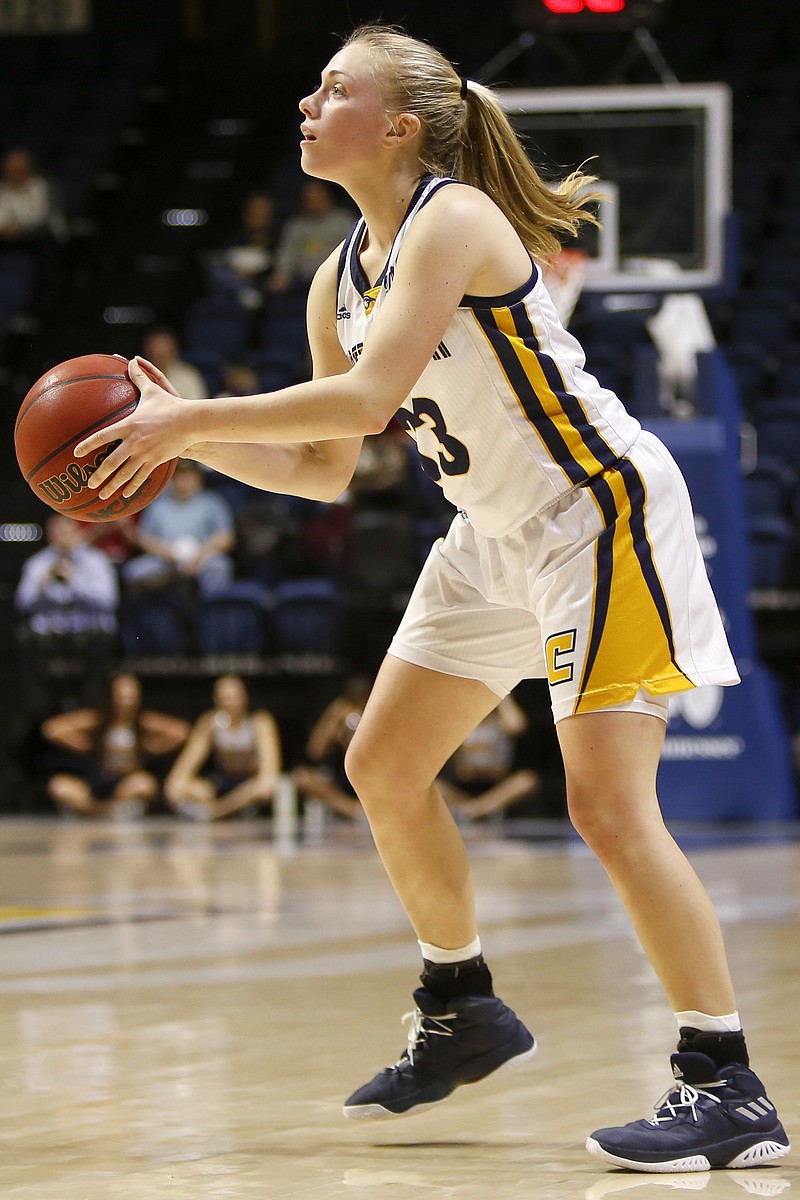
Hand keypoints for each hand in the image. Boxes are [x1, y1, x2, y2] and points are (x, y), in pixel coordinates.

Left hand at [74, 357, 196, 498]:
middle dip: (99, 475)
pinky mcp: (157, 460)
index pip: (102, 436)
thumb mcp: (154, 390)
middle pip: (112, 462)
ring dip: (113, 486)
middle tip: (89, 484)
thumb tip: (132, 359)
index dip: (88, 445)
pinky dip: (132, 486)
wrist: (191, 421)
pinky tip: (126, 494)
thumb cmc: (171, 404)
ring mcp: (146, 453)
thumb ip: (140, 377)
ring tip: (102, 495)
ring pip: (126, 474)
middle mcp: (135, 442)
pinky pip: (142, 476)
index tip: (77, 453)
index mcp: (129, 425)